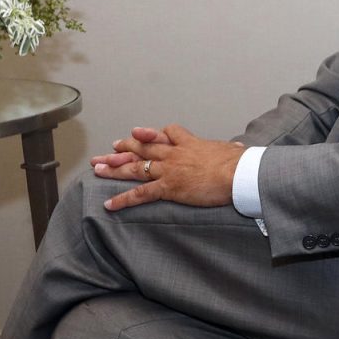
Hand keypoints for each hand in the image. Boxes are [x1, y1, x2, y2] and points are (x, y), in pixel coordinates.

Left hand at [90, 124, 245, 209]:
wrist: (238, 173)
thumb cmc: (239, 163)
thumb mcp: (233, 151)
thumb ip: (232, 150)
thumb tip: (241, 148)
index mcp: (190, 143)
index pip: (166, 134)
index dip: (150, 134)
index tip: (139, 134)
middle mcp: (174, 153)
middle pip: (143, 147)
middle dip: (124, 147)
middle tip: (110, 148)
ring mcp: (168, 169)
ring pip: (135, 167)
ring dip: (114, 168)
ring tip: (97, 169)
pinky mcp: (168, 187)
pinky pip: (140, 193)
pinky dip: (123, 199)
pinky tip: (109, 204)